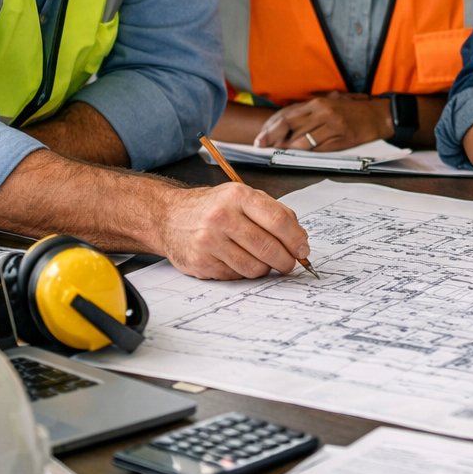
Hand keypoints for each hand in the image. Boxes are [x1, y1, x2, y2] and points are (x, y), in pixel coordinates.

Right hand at [159, 183, 310, 279]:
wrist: (169, 217)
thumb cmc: (213, 207)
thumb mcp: (242, 197)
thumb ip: (273, 212)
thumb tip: (300, 239)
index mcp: (238, 196)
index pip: (278, 220)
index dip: (296, 239)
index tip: (303, 250)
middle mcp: (222, 217)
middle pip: (268, 247)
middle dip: (286, 260)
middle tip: (289, 263)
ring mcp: (209, 241)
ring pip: (254, 267)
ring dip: (264, 268)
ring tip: (260, 260)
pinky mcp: (201, 262)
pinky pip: (236, 276)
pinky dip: (243, 273)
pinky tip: (237, 260)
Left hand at [253, 93, 388, 150]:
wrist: (379, 115)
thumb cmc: (354, 110)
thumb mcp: (330, 103)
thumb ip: (310, 111)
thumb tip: (286, 124)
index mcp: (318, 103)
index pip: (287, 114)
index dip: (270, 126)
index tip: (260, 137)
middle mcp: (323, 112)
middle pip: (289, 125)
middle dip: (272, 137)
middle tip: (261, 146)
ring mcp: (332, 125)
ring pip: (302, 139)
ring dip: (287, 148)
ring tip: (278, 152)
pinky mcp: (341, 138)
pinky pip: (318, 148)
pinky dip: (306, 153)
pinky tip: (298, 155)